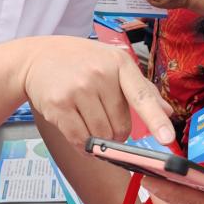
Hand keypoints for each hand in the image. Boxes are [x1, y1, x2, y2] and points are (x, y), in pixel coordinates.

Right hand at [23, 37, 174, 147]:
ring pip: (100, 136)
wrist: (36, 58)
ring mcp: (77, 89)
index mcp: (119, 63)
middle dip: (115, 132)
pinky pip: (79, 139)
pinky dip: (82, 145)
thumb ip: (141, 88)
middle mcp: (99, 74)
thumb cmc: (79, 61)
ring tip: (87, 119)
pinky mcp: (58, 104)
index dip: (156, 119)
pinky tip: (78, 131)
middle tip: (102, 117)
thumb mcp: (112, 63)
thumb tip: (167, 111)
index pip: (142, 95)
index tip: (167, 138)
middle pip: (120, 127)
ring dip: (97, 139)